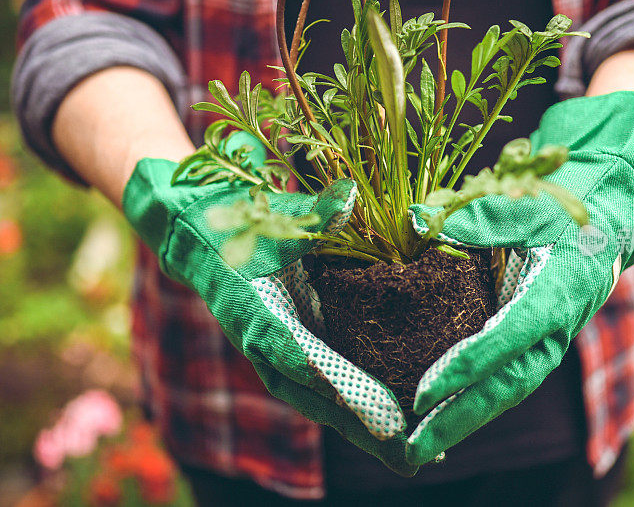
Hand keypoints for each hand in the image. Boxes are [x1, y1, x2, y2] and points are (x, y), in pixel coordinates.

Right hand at [123, 132, 417, 475]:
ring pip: (323, 401)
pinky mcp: (292, 351)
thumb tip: (351, 195)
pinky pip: (326, 388)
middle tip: (412, 454)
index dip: (334, 384)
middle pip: (316, 396)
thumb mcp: (272, 217)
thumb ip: (313, 212)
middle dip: (362, 427)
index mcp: (255, 314)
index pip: (297, 357)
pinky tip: (394, 424)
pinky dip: (356, 409)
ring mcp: (278, 354)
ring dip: (364, 429)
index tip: (373, 411)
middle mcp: (267, 345)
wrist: (202, 237)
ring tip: (415, 454)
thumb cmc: (238, 225)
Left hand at [404, 91, 633, 463]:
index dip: (464, 368)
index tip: (423, 393)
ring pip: (505, 394)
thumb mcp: (527, 205)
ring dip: (462, 422)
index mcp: (554, 294)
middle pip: (504, 386)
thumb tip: (417, 221)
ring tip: (417, 448)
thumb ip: (478, 216)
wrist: (604, 222)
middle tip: (410, 451)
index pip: (504, 340)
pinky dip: (475, 407)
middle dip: (456, 420)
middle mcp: (553, 331)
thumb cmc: (564, 209)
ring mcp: (546, 344)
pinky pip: (505, 385)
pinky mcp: (535, 347)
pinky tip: (441, 421)